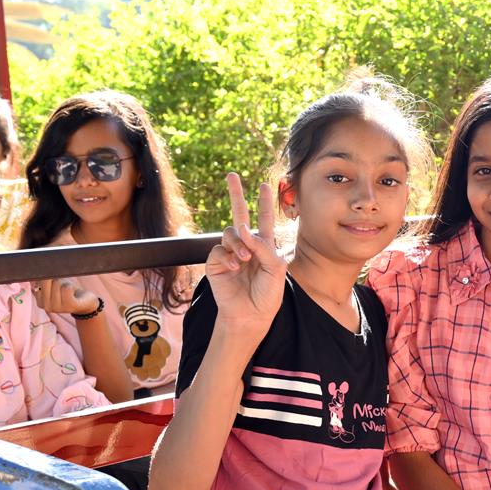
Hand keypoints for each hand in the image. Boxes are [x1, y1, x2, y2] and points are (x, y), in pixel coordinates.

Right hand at [32, 278, 100, 317]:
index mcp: (40, 302)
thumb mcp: (52, 285)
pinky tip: (74, 292)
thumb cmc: (67, 291)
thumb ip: (42, 279)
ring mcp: (58, 308)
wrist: (85, 303)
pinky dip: (72, 286)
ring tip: (69, 290)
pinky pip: (67, 288)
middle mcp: (47, 307)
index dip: (48, 277)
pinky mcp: (70, 306)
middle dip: (56, 279)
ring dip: (65, 283)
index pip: (38, 281)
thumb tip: (38, 268)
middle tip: (63, 286)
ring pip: (57, 284)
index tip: (54, 284)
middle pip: (46, 281)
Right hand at [207, 173, 286, 329]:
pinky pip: (218, 249)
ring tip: (245, 259)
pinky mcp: (215, 262)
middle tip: (232, 175)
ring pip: (230, 232)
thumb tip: (243, 229)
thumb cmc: (267, 294)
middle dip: (236, 194)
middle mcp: (246, 246)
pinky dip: (228, 256)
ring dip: (238, 243)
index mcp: (264, 246)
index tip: (265, 185)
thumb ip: (263, 246)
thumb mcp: (275, 269)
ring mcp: (230, 253)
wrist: (251, 314)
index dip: (265, 203)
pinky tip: (234, 267)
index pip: (264, 220)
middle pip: (239, 214)